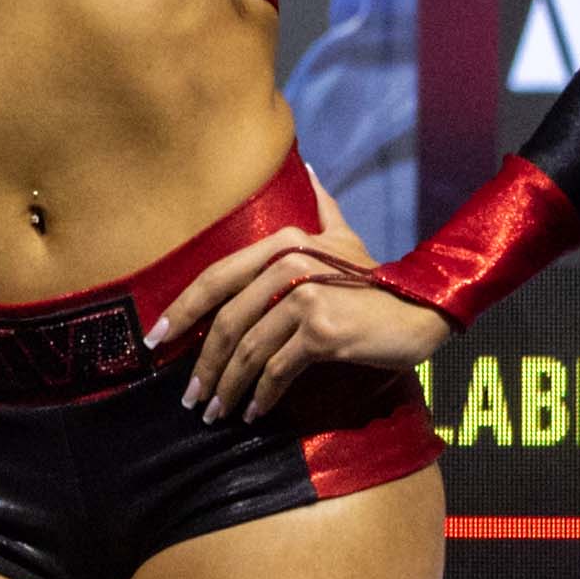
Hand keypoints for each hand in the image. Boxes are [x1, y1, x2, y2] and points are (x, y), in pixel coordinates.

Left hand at [157, 222, 452, 422]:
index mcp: (282, 243)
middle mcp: (289, 265)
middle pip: (227, 321)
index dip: (181, 310)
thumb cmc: (377, 280)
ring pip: (249, 350)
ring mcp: (306, 298)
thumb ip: (321, 206)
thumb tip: (305, 166)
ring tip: (214, 411)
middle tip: (189, 396)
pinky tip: (253, 412)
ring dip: (227, 387)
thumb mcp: (344, 237)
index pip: (216, 277)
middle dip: (202, 364)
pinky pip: (277, 369)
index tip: (155, 341)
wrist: (424, 310)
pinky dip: (261, 395)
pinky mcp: (322, 332)